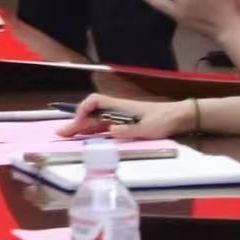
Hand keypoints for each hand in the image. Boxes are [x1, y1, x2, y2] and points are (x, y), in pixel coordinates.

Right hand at [57, 94, 191, 140]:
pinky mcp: (124, 124)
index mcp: (120, 106)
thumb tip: (109, 130)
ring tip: (67, 136)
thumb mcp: (148, 128)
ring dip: (81, 127)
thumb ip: (129, 130)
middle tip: (60, 134)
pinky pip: (103, 126)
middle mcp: (116, 109)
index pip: (94, 102)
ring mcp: (119, 116)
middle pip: (91, 113)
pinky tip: (86, 138)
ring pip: (95, 120)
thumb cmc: (164, 120)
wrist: (178, 117)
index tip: (79, 123)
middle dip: (75, 122)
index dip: (83, 110)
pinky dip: (92, 131)